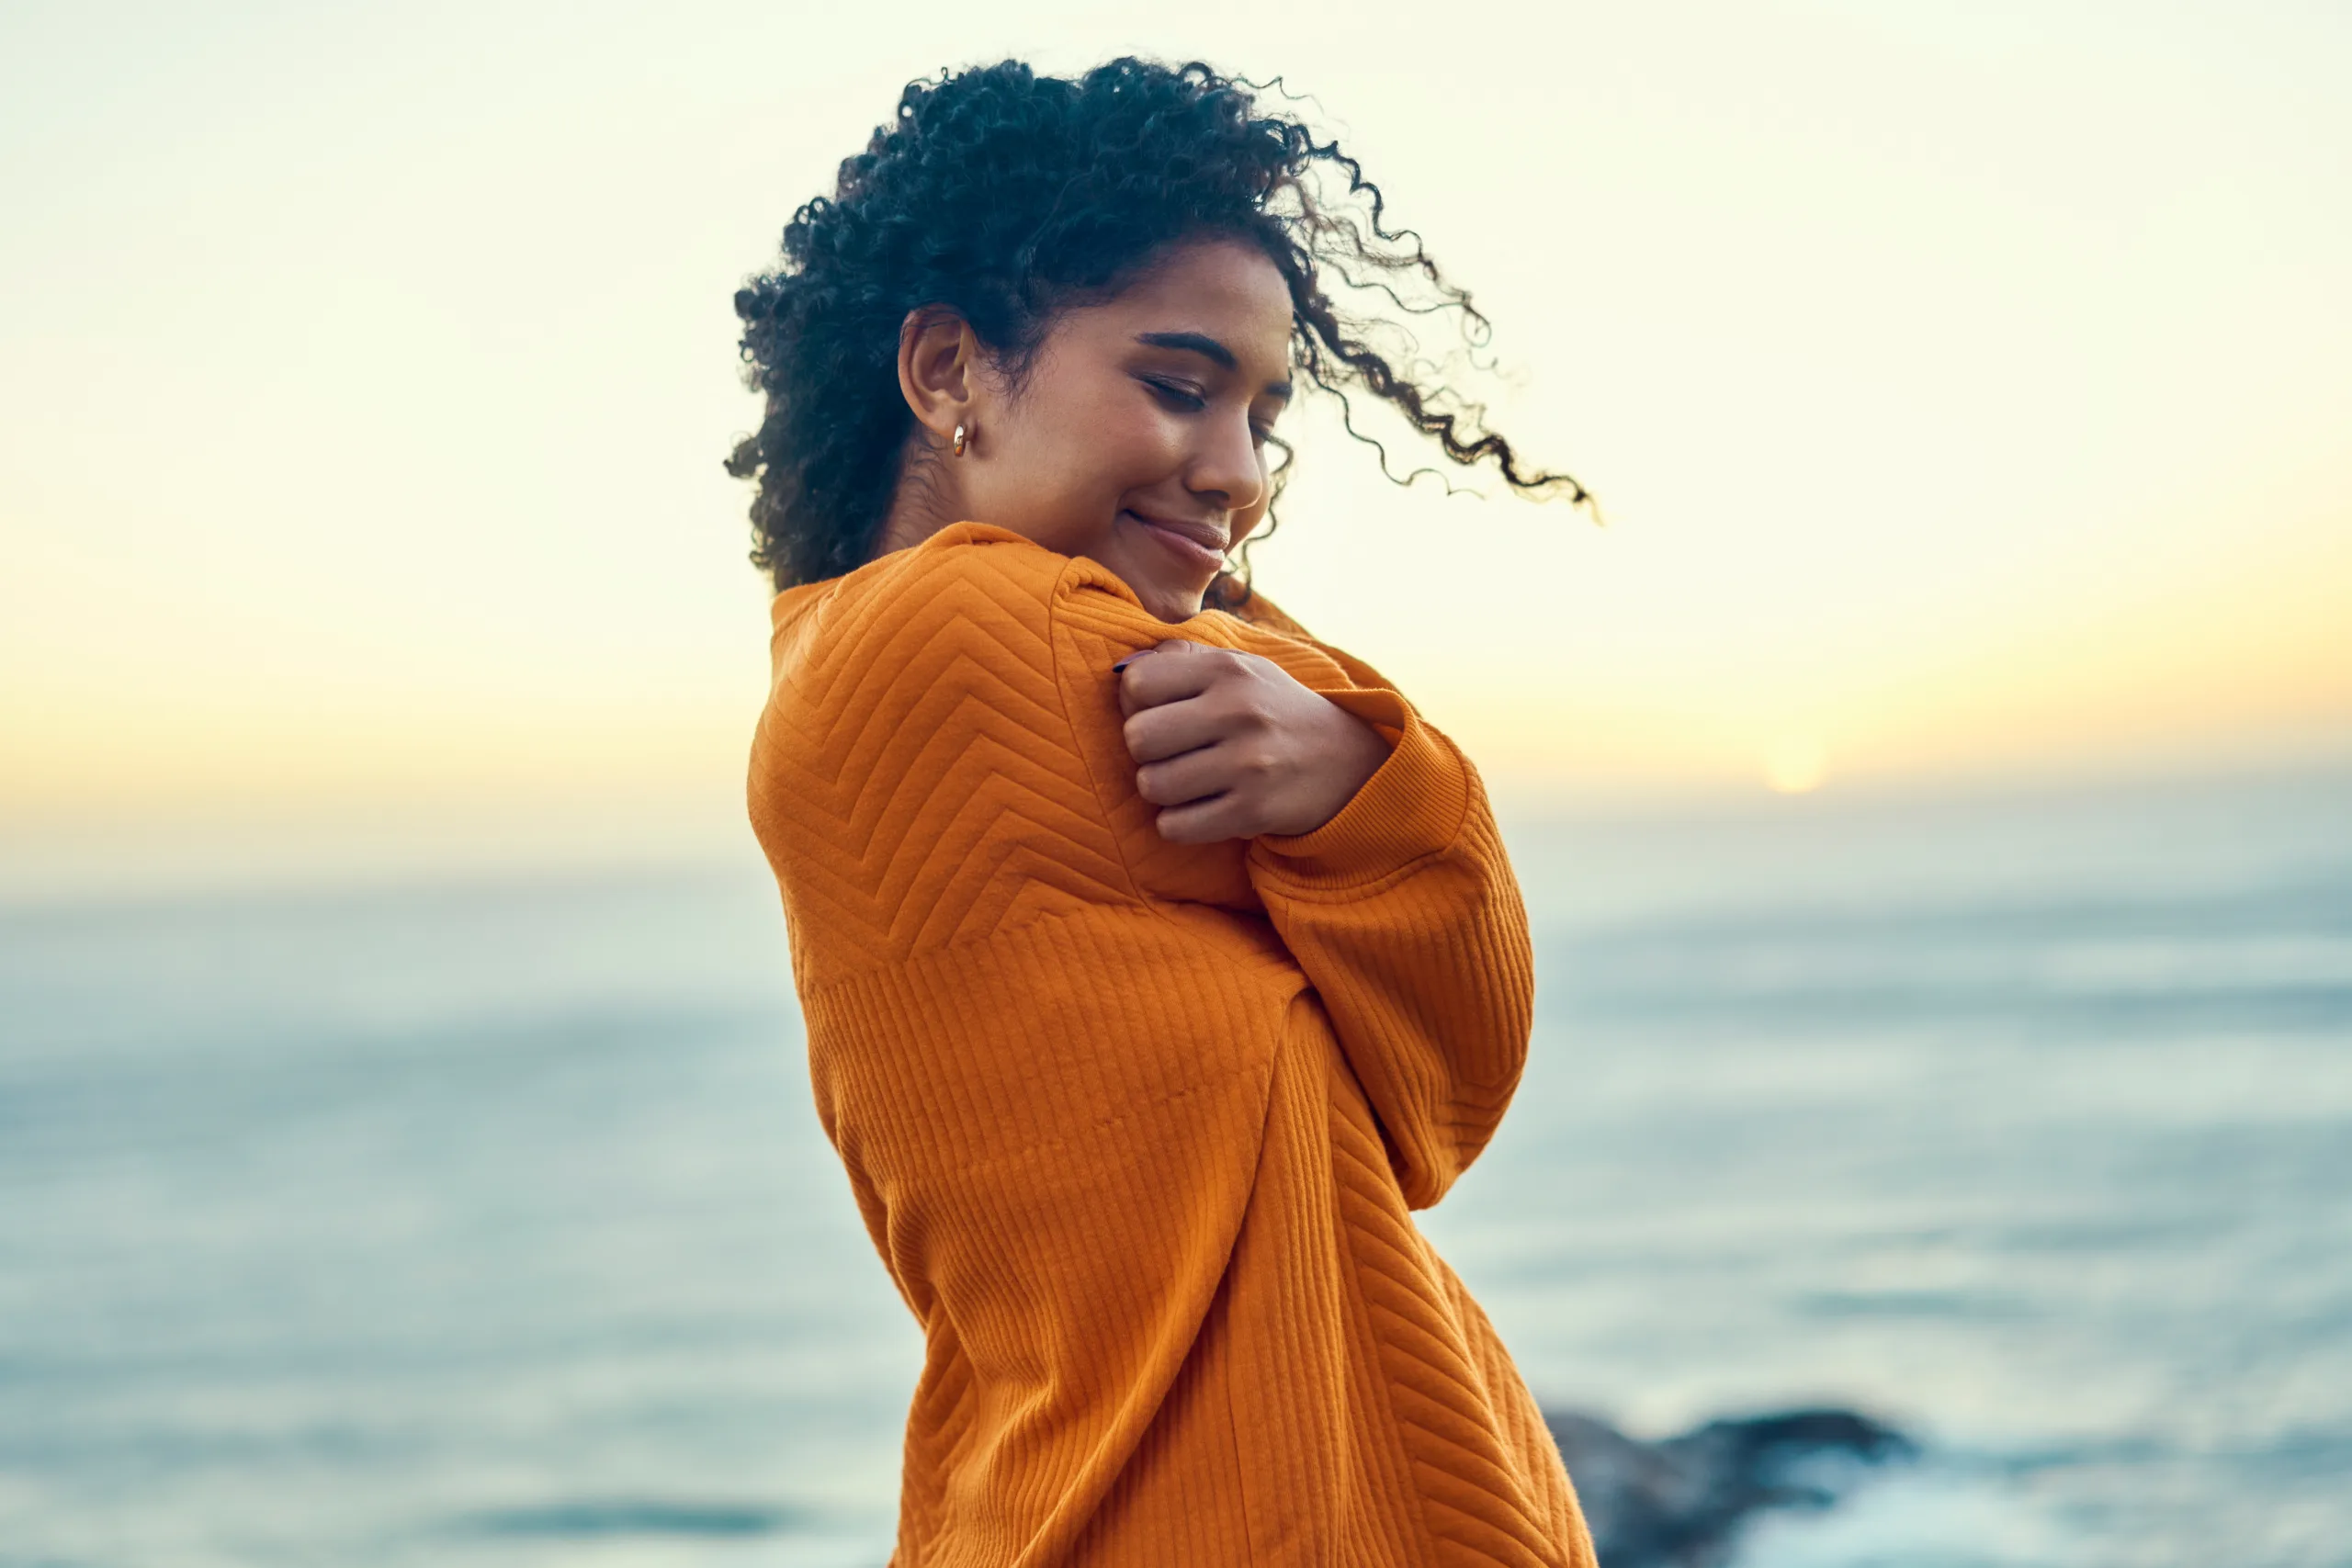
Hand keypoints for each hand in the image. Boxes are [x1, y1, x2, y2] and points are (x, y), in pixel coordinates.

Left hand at [1113, 639, 1392, 842]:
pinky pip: (1175, 826)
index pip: (1136, 682)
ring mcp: (1248, 763)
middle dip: (1145, 752)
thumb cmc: (1274, 711)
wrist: (1348, 762)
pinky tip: (1202, 810)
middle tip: (1172, 754)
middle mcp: (1239, 711)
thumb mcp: (1241, 668)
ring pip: (1151, 786)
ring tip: (1188, 783)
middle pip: (1137, 737)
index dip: (1135, 704)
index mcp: (1228, 670)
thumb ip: (1182, 660)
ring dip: (1161, 791)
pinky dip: (1179, 824)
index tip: (1160, 714)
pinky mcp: (1254, 811)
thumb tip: (1121, 674)